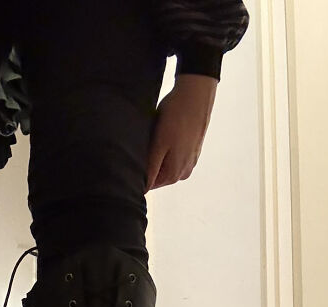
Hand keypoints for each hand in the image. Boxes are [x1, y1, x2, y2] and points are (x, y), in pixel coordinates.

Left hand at [146, 74, 217, 190]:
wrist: (196, 94)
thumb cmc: (175, 116)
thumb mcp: (158, 144)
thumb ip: (151, 170)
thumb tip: (143, 191)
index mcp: (173, 175)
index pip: (147, 185)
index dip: (137, 174)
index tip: (132, 160)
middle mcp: (182, 173)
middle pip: (156, 177)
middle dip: (147, 165)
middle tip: (143, 145)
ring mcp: (189, 163)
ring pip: (164, 167)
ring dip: (156, 157)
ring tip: (154, 138)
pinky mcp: (192, 152)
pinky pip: (173, 157)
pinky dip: (166, 150)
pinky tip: (165, 136)